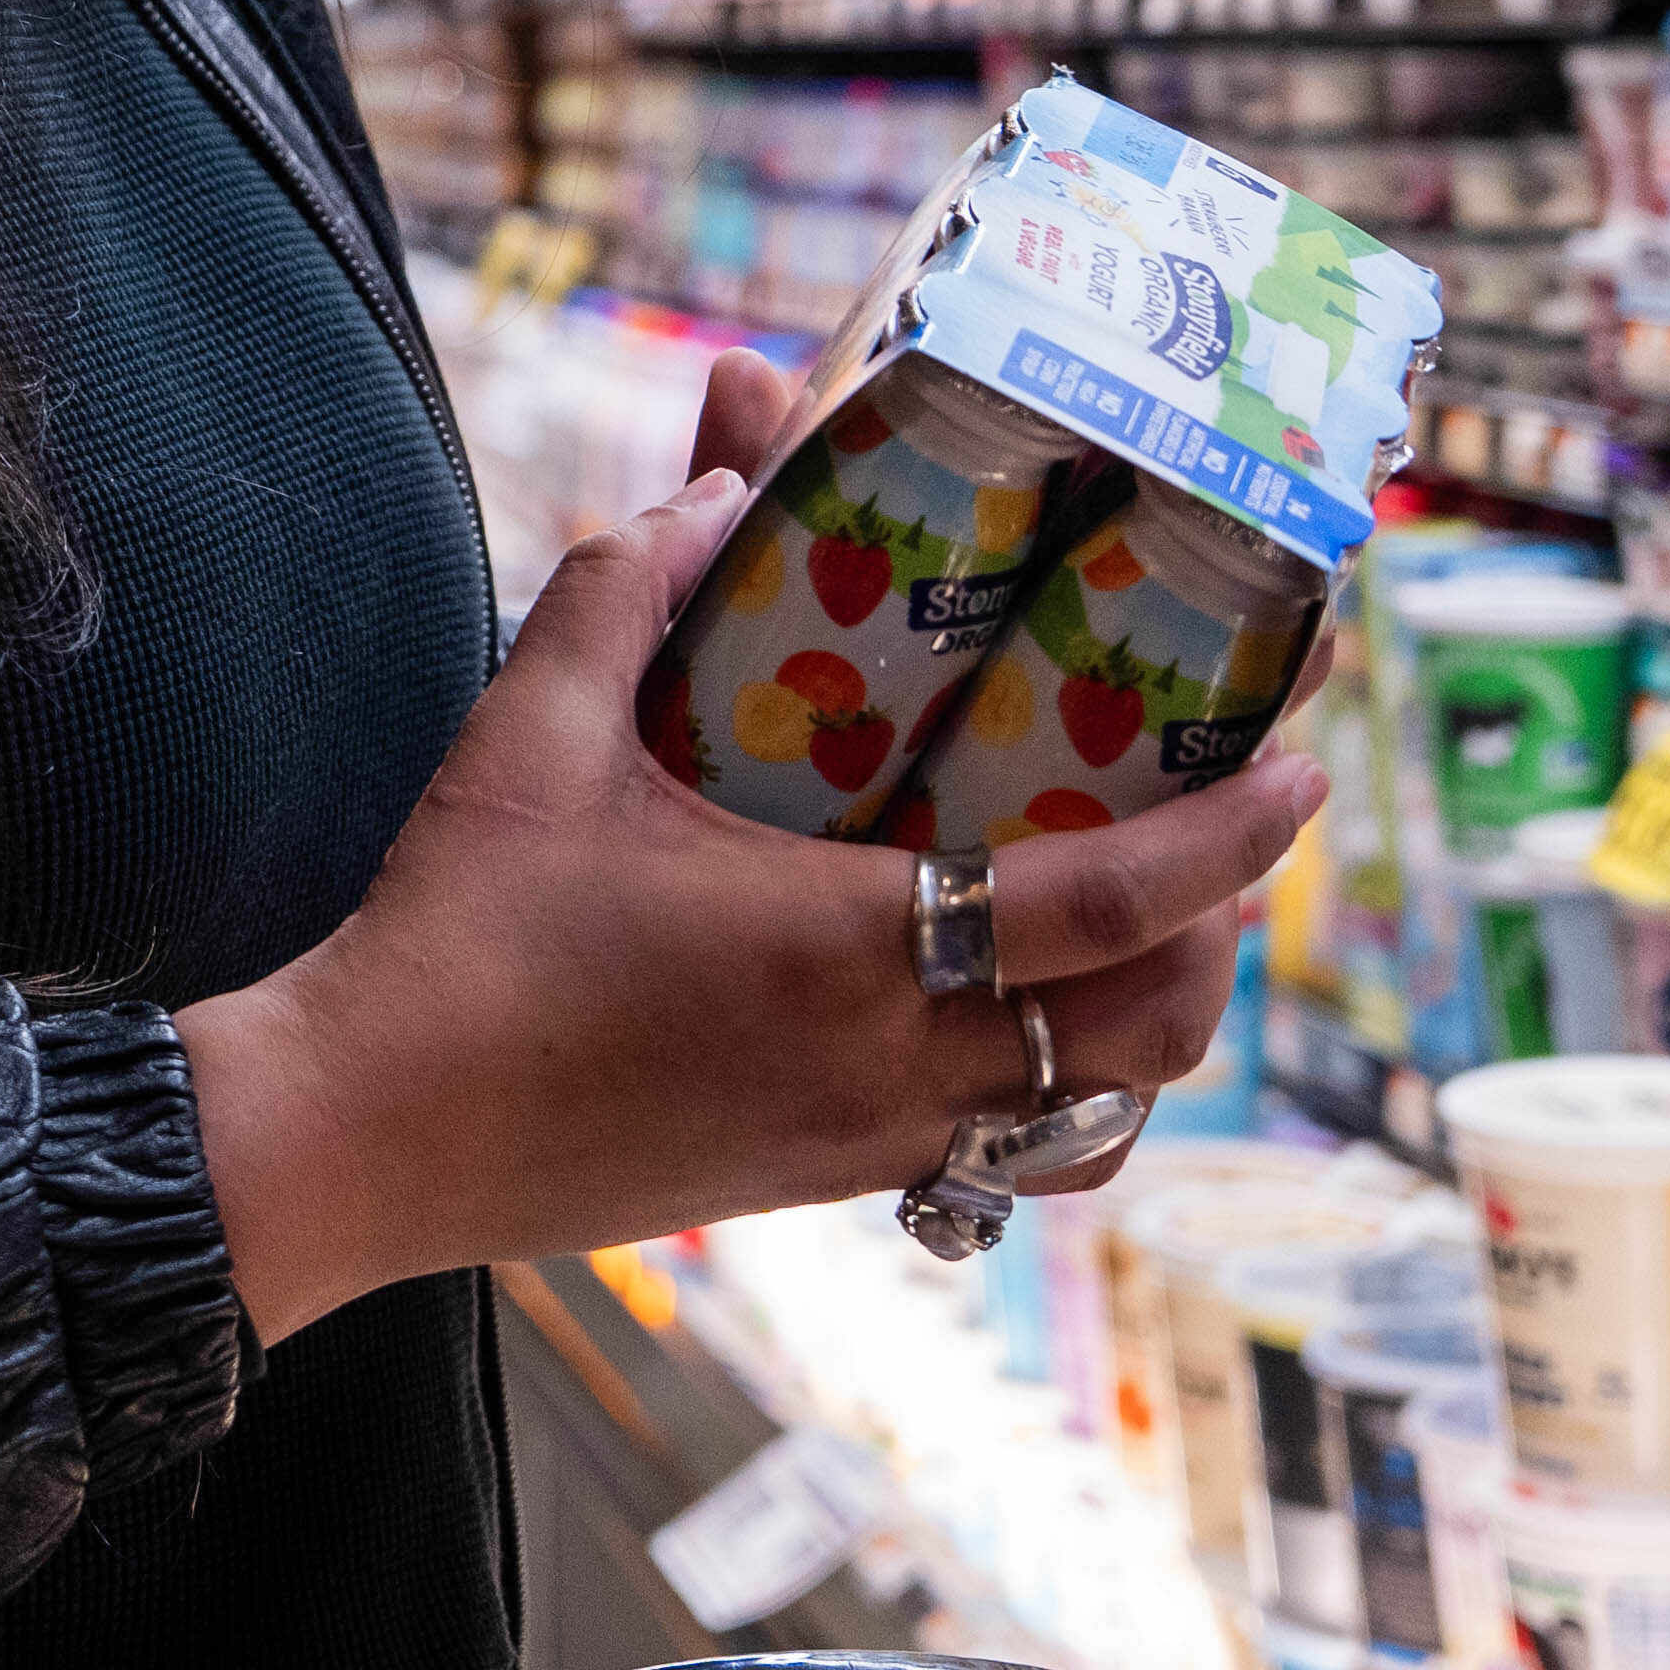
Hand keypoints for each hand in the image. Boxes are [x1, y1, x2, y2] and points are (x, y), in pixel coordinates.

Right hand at [178, 390, 1319, 1345]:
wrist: (361, 1136)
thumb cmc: (450, 937)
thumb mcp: (530, 731)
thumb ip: (631, 589)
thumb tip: (719, 483)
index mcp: (845, 946)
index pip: (1108, 901)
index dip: (1233, 841)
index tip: (1307, 771)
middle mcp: (887, 1063)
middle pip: (1149, 1031)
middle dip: (1218, 936)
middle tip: (1218, 835)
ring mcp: (861, 1143)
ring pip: (1091, 1112)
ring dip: (1145, 1025)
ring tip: (1139, 928)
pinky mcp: (819, 1186)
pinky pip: (998, 1152)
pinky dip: (1048, 1086)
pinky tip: (1000, 1005)